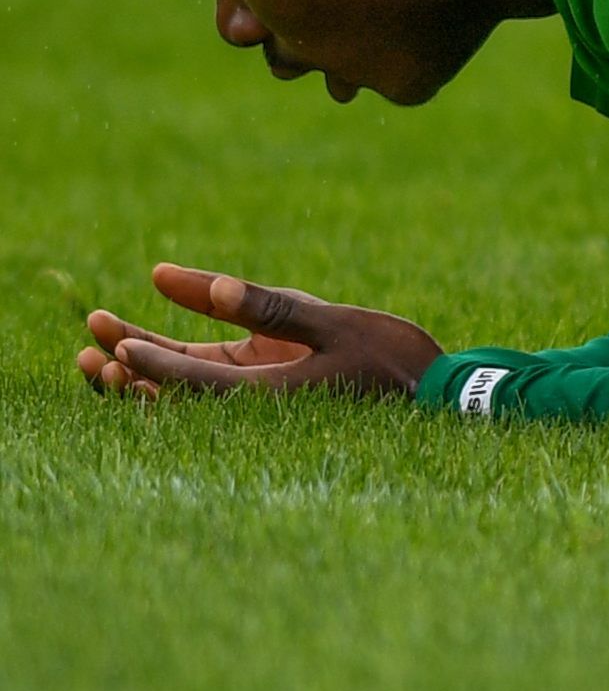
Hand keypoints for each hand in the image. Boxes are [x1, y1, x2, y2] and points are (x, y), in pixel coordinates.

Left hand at [79, 264, 443, 400]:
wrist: (434, 394)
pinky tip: (140, 351)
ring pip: (188, 388)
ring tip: (102, 346)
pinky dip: (173, 369)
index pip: (196, 380)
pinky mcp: (270, 386)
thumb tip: (205, 287)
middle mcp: (256, 403)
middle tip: (93, 334)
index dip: (152, 362)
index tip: (113, 344)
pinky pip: (209, 382)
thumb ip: (266, 305)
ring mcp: (261, 396)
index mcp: (272, 394)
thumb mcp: (333, 322)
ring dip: (145, 370)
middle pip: (180, 390)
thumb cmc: (392, 360)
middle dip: (133, 364)